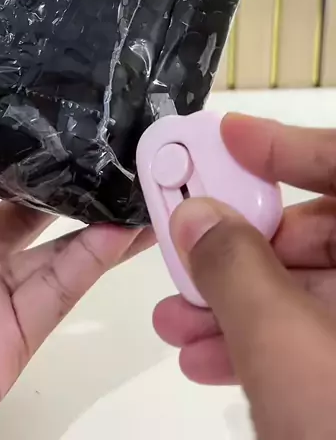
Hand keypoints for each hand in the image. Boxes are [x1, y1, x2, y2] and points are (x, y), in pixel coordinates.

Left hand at [0, 60, 152, 439]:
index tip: (27, 98)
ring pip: (50, 244)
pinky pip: (62, 287)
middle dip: (48, 171)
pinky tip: (127, 220)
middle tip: (92, 127)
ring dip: (90, 210)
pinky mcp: (12, 335)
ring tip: (128, 167)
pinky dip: (97, 255)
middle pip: (11, 204)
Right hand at [153, 114, 335, 439]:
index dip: (289, 146)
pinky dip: (269, 341)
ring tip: (178, 325)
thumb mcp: (285, 347)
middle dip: (245, 246)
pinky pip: (324, 337)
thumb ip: (233, 268)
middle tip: (187, 250)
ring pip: (317, 292)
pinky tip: (214, 362)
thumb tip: (196, 215)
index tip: (228, 139)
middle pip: (326, 234)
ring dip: (243, 302)